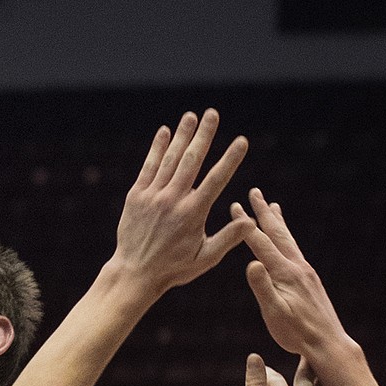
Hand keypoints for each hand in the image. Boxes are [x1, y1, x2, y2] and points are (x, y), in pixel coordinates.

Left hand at [114, 111, 251, 294]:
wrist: (134, 272)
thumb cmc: (174, 268)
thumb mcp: (205, 258)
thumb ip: (228, 238)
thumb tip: (250, 222)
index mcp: (193, 213)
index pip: (217, 179)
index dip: (230, 158)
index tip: (241, 141)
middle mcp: (173, 200)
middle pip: (192, 160)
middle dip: (204, 135)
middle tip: (213, 113)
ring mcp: (153, 196)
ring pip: (170, 159)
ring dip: (182, 135)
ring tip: (191, 116)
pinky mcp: (136, 196)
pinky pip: (149, 167)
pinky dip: (157, 148)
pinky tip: (165, 132)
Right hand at [234, 190, 348, 357]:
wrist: (328, 342)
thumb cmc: (296, 333)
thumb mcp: (275, 313)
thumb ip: (263, 287)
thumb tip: (251, 263)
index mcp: (285, 273)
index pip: (261, 243)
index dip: (246, 224)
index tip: (234, 205)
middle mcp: (297, 266)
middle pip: (277, 233)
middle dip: (264, 212)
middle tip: (255, 192)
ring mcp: (306, 272)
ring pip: (288, 240)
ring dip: (278, 222)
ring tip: (274, 206)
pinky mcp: (310, 280)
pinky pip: (295, 251)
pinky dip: (287, 239)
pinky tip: (286, 242)